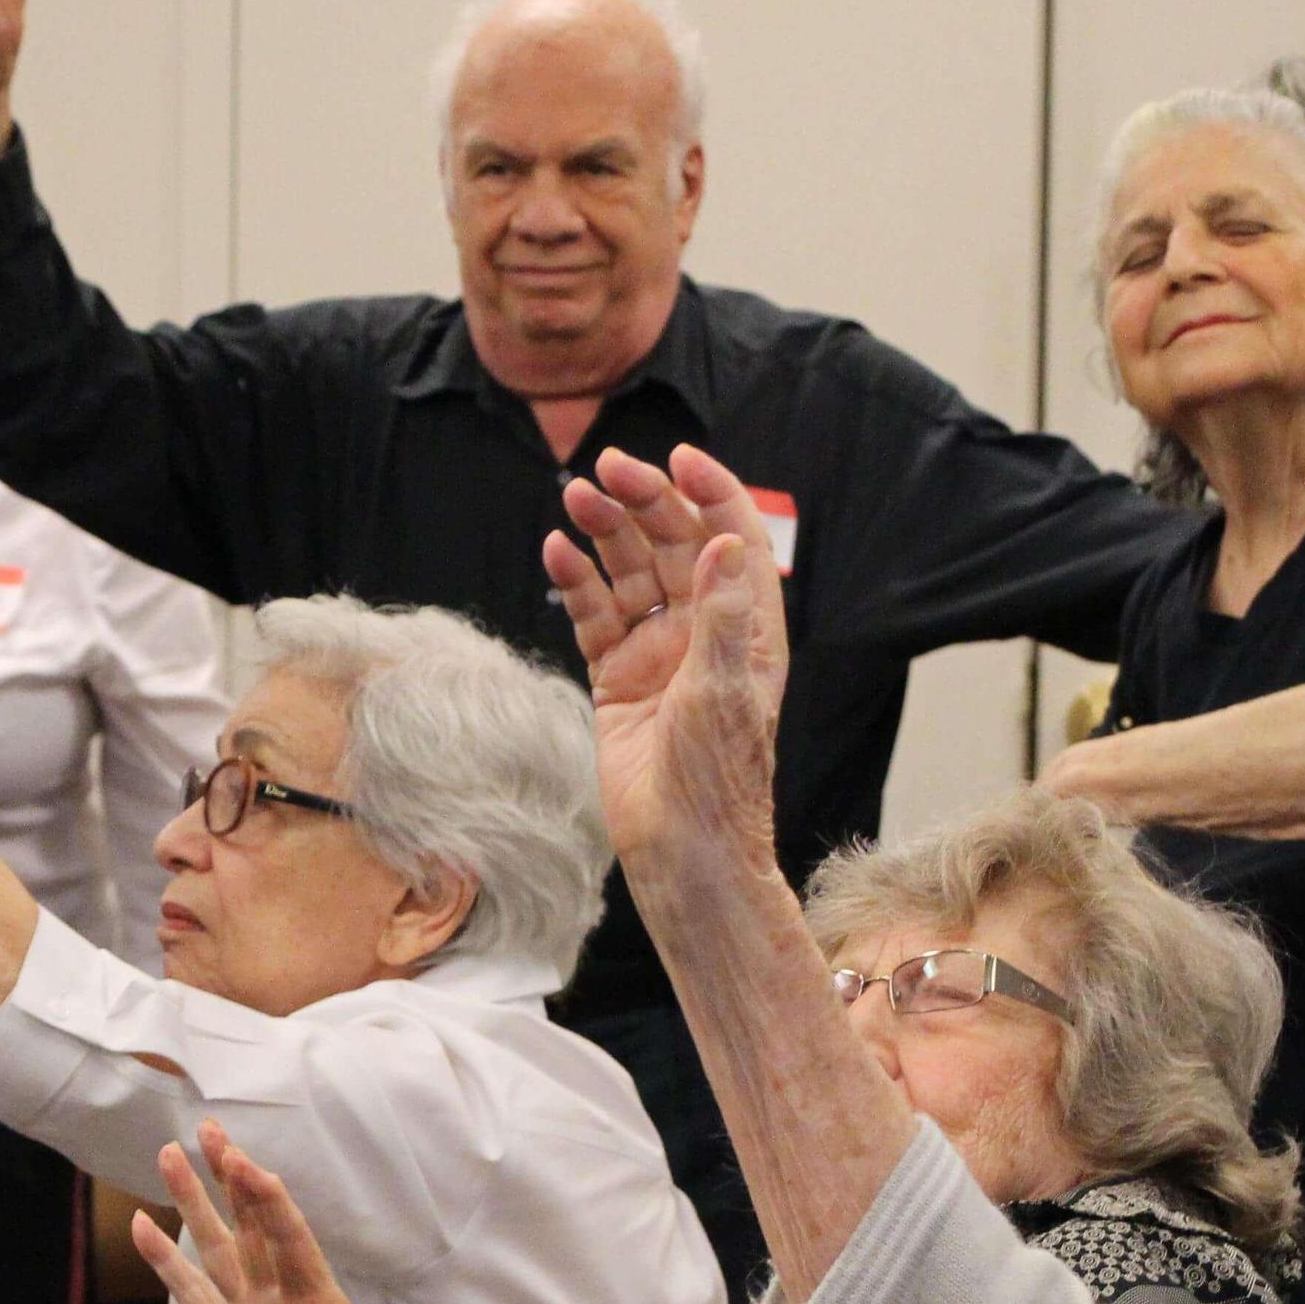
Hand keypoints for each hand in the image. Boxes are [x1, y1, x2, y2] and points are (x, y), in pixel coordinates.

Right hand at [129, 1122, 429, 1303]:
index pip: (290, 1242)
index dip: (266, 1202)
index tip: (242, 1163)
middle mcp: (283, 1303)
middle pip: (251, 1227)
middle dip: (231, 1178)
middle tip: (210, 1129)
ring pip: (217, 1249)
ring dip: (195, 1202)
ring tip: (170, 1153)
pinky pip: (192, 1297)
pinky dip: (167, 1262)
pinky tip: (143, 1225)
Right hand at [543, 444, 788, 879]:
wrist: (679, 845)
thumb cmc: (717, 778)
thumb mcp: (724, 691)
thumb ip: (720, 615)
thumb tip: (727, 542)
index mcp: (747, 628)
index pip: (734, 539)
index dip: (711, 493)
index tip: (677, 458)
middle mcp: (704, 632)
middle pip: (674, 546)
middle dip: (644, 503)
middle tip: (606, 469)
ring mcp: (658, 652)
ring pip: (630, 574)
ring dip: (606, 533)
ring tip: (575, 499)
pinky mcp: (617, 677)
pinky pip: (594, 616)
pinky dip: (576, 582)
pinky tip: (557, 552)